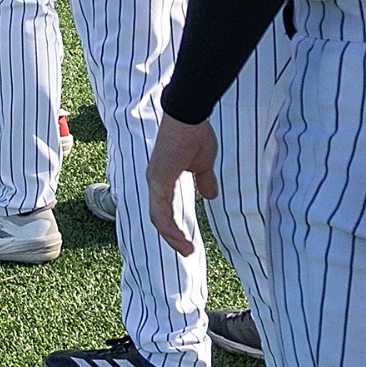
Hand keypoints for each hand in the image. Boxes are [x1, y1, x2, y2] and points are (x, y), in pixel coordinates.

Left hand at [146, 115, 219, 257]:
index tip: (186, 239)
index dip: (173, 225)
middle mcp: (156, 182)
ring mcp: (155, 182)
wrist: (190, 116)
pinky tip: (180, 238)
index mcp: (164, 178)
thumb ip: (205, 181)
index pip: (164, 209)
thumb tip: (210, 196)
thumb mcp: (203, 164)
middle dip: (172, 236)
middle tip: (186, 250)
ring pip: (158, 219)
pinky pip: (161, 212)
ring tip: (186, 249)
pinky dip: (169, 228)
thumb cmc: (196, 134)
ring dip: (171, 237)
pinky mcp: (158, 181)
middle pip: (159, 218)